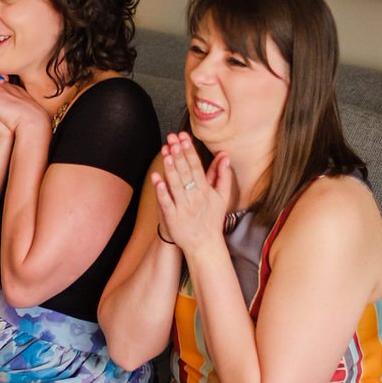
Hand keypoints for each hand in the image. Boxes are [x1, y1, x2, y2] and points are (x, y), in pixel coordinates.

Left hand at [151, 132, 233, 255]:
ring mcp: (183, 207)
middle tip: (172, 138)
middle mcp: (195, 197)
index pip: (197, 167)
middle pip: (186, 172)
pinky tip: (156, 178)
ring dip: (170, 168)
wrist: (205, 244)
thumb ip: (223, 175)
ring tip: (165, 152)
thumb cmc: (212, 219)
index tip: (183, 137)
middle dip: (178, 154)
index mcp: (206, 191)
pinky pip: (166, 202)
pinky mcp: (172, 217)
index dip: (189, 151)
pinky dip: (161, 190)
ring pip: (176, 184)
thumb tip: (225, 156)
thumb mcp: (222, 197)